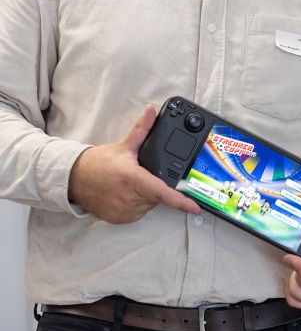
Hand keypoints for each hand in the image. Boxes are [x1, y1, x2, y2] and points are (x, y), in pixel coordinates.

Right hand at [68, 105, 199, 223]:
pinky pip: (137, 214)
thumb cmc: (98, 163)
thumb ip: (141, 129)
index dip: (181, 201)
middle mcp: (128, 198)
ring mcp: (123, 211)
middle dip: (154, 186)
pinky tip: (125, 194)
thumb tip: (151, 111)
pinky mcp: (118, 219)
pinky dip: (136, 205)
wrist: (74, 179)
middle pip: (156, 197)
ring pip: (148, 206)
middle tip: (140, 174)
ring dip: (145, 196)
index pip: (161, 192)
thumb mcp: (123, 146)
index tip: (196, 207)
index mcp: (132, 179)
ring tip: (129, 184)